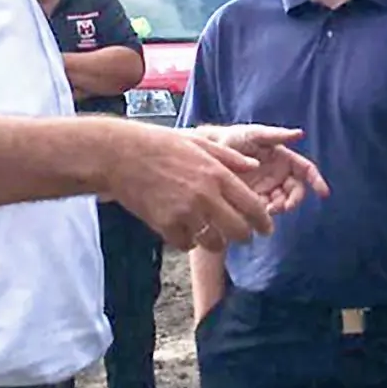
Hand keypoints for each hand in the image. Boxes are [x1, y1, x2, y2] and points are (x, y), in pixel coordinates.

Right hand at [98, 121, 276, 250]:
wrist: (120, 155)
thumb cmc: (160, 144)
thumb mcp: (200, 143)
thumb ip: (230, 157)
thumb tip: (254, 165)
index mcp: (217, 174)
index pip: (252, 206)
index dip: (263, 222)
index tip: (266, 230)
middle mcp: (206, 195)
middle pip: (238, 230)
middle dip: (244, 237)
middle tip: (243, 237)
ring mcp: (185, 212)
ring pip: (213, 242)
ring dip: (216, 242)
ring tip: (213, 236)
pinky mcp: (164, 225)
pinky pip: (186, 244)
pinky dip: (188, 241)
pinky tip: (185, 232)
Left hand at [188, 124, 329, 223]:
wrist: (208, 153)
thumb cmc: (232, 138)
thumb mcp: (253, 134)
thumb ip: (275, 135)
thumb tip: (300, 134)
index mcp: (283, 158)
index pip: (305, 170)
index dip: (316, 180)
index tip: (323, 193)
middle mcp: (278, 174)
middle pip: (295, 190)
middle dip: (293, 200)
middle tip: (283, 206)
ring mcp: (267, 187)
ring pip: (282, 202)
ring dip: (279, 207)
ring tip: (266, 209)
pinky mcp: (254, 198)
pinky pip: (265, 208)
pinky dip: (265, 212)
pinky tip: (256, 211)